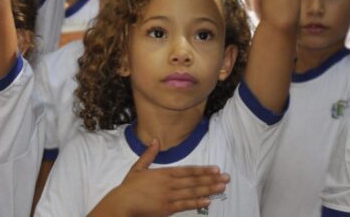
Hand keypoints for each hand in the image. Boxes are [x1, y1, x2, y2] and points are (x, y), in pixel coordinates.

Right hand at [95, 139, 228, 216]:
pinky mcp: (167, 209)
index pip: (188, 170)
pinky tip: (208, 200)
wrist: (123, 204)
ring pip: (193, 192)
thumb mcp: (138, 168)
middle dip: (211, 179)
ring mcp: (169, 197)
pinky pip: (185, 205)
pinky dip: (197, 202)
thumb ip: (149, 154)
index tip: (215, 169)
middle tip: (226, 178)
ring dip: (209, 189)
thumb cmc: (129, 187)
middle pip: (194, 181)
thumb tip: (156, 140)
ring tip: (222, 187)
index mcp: (164, 173)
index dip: (203, 170)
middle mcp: (169, 184)